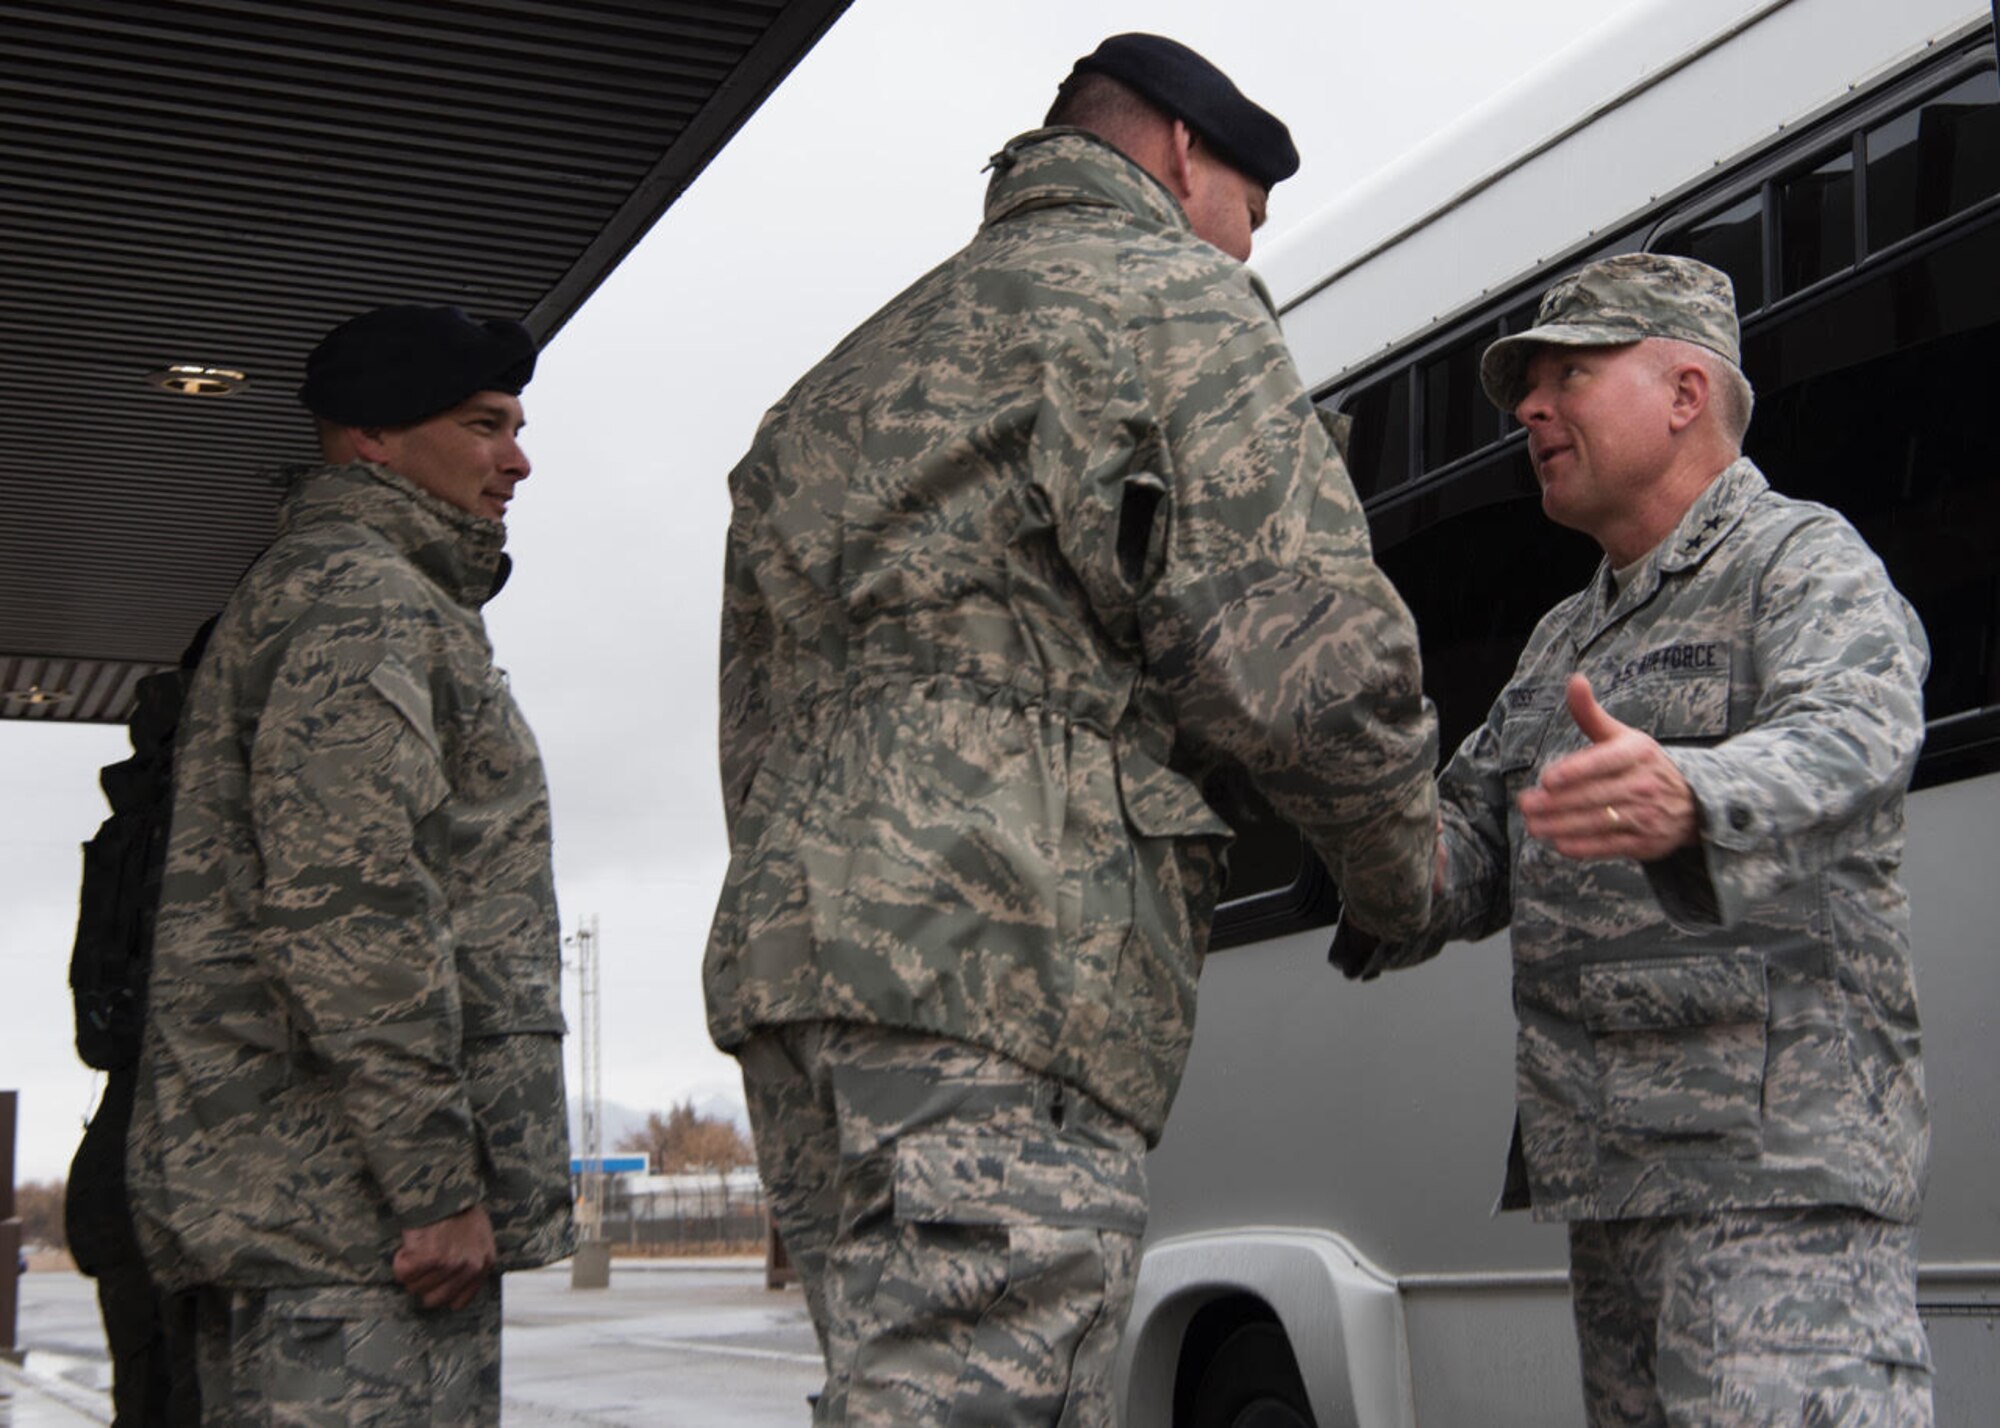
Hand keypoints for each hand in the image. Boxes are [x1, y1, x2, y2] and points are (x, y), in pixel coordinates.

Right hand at [393, 1203, 496, 1309]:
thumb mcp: (479, 1238)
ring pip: (415, 1287)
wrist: (445, 1188)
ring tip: (419, 1246)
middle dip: (423, 1283)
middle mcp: (470, 1266)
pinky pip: (403, 1273)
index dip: (441, 1292)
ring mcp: (450, 1263)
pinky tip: (409, 1245)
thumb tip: (452, 1290)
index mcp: (484, 1264)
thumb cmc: (459, 1211)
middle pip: (434, 1299)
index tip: (434, 1280)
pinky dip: (400, 1261)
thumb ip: (470, 1264)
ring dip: (411, 1270)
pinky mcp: (428, 1256)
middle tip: (422, 1262)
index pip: (458, 1302)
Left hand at [1518, 675, 1698, 861]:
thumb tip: (1574, 680)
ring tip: (1532, 825)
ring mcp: (1646, 815)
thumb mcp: (1622, 736)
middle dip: (1556, 802)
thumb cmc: (1643, 764)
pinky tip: (1558, 843)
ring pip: (1598, 822)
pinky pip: (1609, 846)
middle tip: (1526, 804)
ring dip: (1561, 826)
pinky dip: (1583, 847)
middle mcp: (1644, 784)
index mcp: (1637, 753)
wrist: (1694, 802)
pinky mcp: (1645, 842)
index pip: (1604, 762)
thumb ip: (1591, 714)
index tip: (1547, 779)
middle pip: (1594, 795)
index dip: (1576, 771)